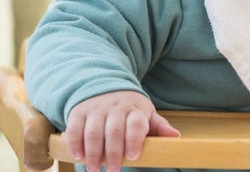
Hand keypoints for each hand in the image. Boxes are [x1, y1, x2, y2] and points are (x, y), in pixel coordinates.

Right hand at [65, 90, 179, 171]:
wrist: (106, 86)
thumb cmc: (130, 108)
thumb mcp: (146, 114)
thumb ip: (159, 127)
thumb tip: (175, 137)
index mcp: (135, 110)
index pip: (136, 124)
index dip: (134, 140)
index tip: (133, 156)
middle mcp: (116, 108)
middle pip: (114, 130)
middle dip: (113, 153)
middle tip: (112, 171)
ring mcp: (97, 109)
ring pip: (93, 131)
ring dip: (93, 152)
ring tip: (93, 169)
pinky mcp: (79, 112)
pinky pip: (75, 127)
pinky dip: (75, 142)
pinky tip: (78, 156)